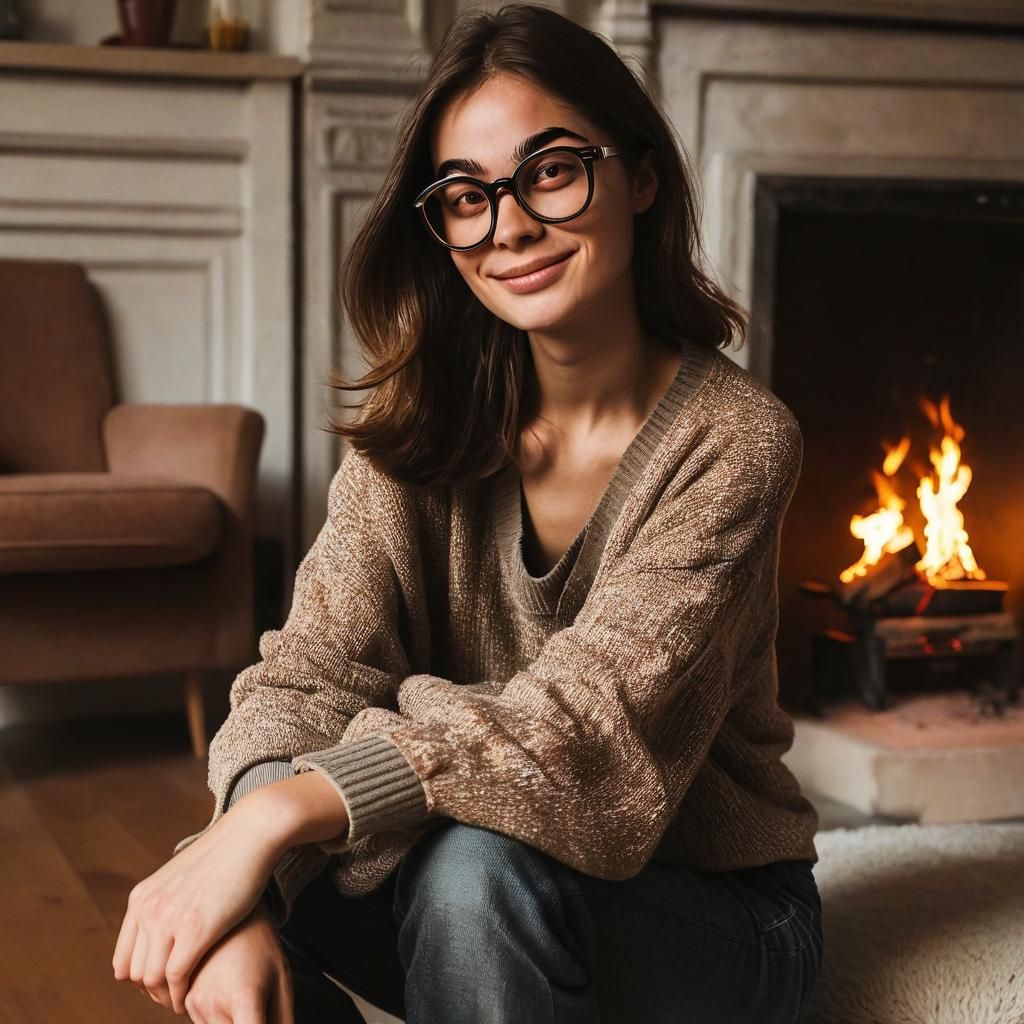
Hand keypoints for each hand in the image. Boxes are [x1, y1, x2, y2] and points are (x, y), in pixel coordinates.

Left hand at [112, 797, 286, 1014]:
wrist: (250, 834)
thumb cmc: (227, 856)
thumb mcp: (183, 878)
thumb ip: (167, 901)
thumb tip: (167, 929)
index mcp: (141, 898)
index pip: (123, 960)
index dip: (141, 980)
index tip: (164, 985)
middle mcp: (148, 908)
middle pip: (135, 973)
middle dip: (154, 992)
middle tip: (176, 997)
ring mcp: (169, 918)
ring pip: (152, 979)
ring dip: (167, 996)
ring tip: (184, 1000)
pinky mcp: (195, 928)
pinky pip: (176, 976)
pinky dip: (181, 993)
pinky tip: (193, 996)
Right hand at [183, 898, 293, 1023]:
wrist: (231, 912)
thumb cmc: (261, 945)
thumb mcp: (282, 979)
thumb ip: (282, 1019)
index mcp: (244, 997)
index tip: (260, 1018)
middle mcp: (213, 1004)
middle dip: (246, 1022)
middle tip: (255, 1001)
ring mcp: (195, 1003)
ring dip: (231, 1023)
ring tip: (240, 992)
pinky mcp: (185, 1000)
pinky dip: (217, 1018)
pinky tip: (226, 991)